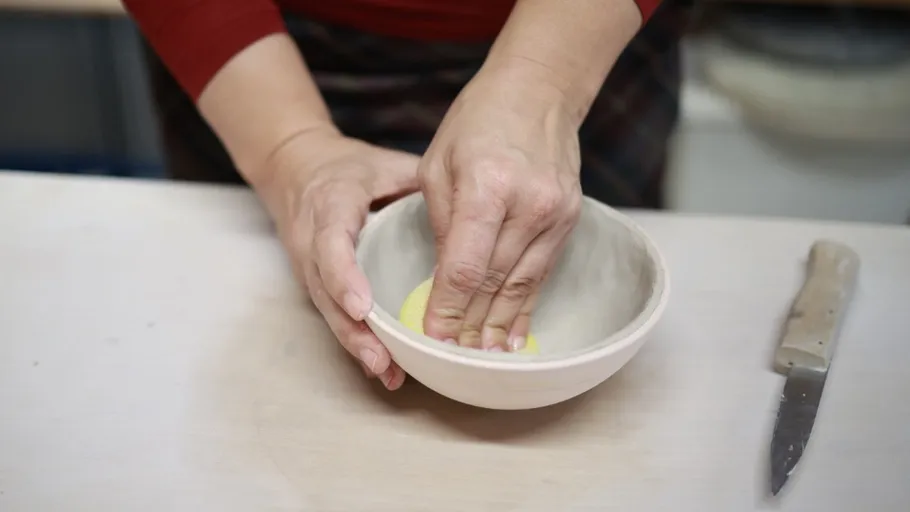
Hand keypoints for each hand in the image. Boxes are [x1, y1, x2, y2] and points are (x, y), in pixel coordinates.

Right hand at [258, 130, 419, 389]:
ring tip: (387, 372)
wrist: (293, 168)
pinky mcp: (314, 284)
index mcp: (328, 208)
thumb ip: (417, 181)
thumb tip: (466, 203)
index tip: (364, 308)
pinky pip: (332, 316)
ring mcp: (308, 268)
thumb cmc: (344, 167)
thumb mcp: (381, 163)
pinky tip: (383, 368)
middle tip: (382, 361)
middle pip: (326, 294)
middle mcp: (311, 243)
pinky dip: (355, 342)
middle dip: (353, 331)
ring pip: (328, 312)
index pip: (331, 246)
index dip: (344, 279)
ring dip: (356, 345)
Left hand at [418, 64, 582, 351]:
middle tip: (452, 363)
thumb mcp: (438, 165)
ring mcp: (555, 214)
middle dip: (471, 328)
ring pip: (521, 286)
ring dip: (499, 326)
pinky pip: (541, 274)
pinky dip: (525, 307)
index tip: (433, 339)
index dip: (448, 310)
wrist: (539, 91)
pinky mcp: (569, 220)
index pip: (465, 267)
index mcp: (488, 186)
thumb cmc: (477, 122)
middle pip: (495, 283)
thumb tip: (442, 280)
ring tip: (482, 361)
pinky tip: (514, 335)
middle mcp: (528, 205)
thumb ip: (441, 225)